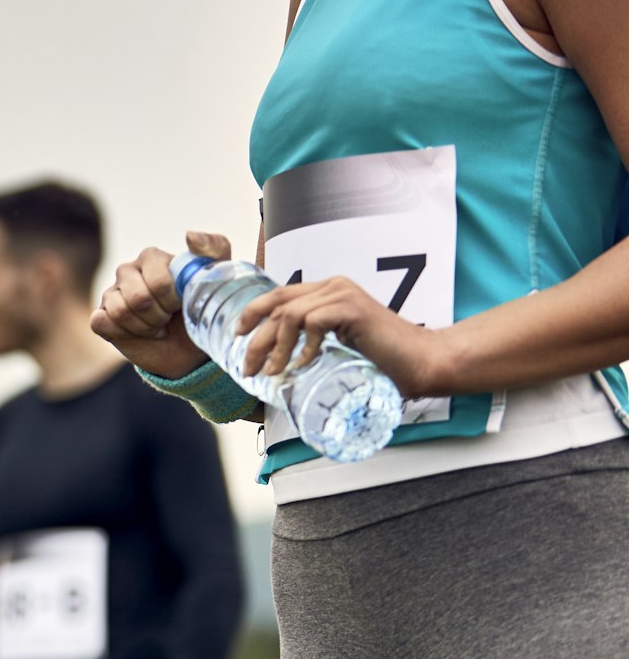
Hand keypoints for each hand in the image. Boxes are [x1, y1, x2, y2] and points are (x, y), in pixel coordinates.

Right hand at [92, 231, 231, 378]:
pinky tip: (136, 333)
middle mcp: (128, 270)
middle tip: (168, 317)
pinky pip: (101, 322)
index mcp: (152, 257)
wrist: (186, 348)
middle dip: (159, 316)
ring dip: (144, 327)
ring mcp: (111, 293)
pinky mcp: (100, 316)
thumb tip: (189, 235)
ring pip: (120, 312)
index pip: (159, 282)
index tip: (181, 304)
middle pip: (139, 298)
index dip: (172, 300)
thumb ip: (214, 248)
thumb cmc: (200, 311)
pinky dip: (123, 334)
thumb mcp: (218, 279)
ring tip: (156, 326)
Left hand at [234, 274, 449, 395]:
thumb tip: (276, 369)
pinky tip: (305, 364)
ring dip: (275, 346)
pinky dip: (304, 345)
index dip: (253, 312)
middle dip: (255, 337)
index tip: (236, 335)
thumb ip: (312, 345)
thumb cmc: (383, 361)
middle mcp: (333, 287)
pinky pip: (313, 321)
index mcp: (328, 293)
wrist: (423, 362)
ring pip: (289, 314)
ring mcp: (344, 295)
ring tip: (274, 372)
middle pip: (277, 304)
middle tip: (247, 367)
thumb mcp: (336, 349)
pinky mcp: (353, 308)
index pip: (279, 295)